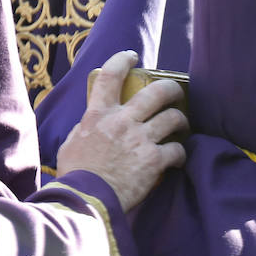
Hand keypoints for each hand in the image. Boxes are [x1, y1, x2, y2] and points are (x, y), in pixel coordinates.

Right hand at [56, 50, 186, 210]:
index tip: (132, 56)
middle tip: (177, 93)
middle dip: (173, 89)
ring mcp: (141, 140)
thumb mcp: (73, 142)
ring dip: (182, 121)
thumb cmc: (77, 174)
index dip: (122, 61)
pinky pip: (178, 150)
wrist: (87, 199)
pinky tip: (178, 159)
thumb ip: (86, 128)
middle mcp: (122, 122)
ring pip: (173, 118)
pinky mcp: (155, 160)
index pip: (109, 77)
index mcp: (98, 115)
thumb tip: (91, 122)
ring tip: (182, 127)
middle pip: (157, 93)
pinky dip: (181, 154)